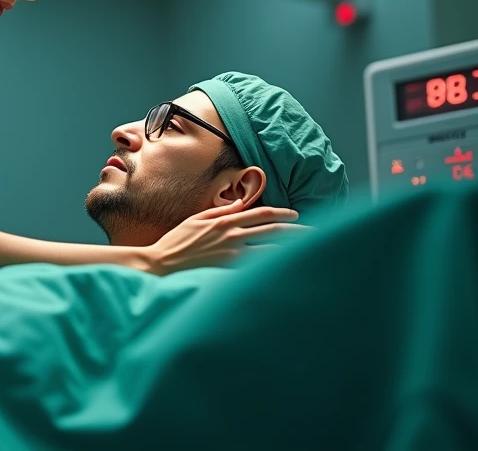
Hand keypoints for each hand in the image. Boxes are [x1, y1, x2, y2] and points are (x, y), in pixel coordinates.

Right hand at [145, 200, 305, 274]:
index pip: (262, 214)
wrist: (161, 263)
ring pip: (270, 251)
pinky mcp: (229, 271)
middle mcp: (232, 236)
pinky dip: (273, 268)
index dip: (282, 214)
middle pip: (273, 232)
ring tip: (307, 252)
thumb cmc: (177, 241)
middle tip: (316, 234)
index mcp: (225, 221)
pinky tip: (286, 270)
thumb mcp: (196, 219)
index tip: (296, 216)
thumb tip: (239, 205)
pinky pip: (257, 268)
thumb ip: (220, 212)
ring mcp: (232, 255)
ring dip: (291, 250)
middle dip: (297, 232)